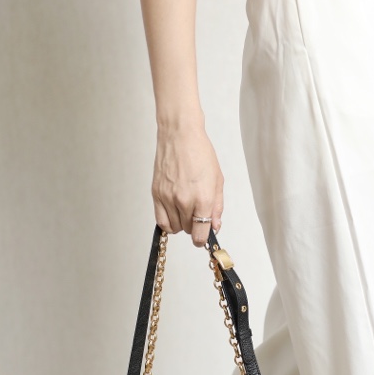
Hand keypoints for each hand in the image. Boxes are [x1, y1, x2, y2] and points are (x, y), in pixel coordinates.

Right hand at [151, 121, 223, 247]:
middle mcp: (184, 201)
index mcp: (202, 199)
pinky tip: (174, 214)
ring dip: (181, 225)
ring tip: (186, 211)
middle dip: (194, 227)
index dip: (203, 240)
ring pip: (174, 228)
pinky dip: (168, 222)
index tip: (204, 238)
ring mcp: (168, 198)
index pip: (200, 234)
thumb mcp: (217, 181)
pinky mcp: (156, 194)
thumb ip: (217, 207)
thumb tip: (215, 226)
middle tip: (197, 214)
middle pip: (188, 231)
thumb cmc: (200, 153)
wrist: (179, 135)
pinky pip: (160, 220)